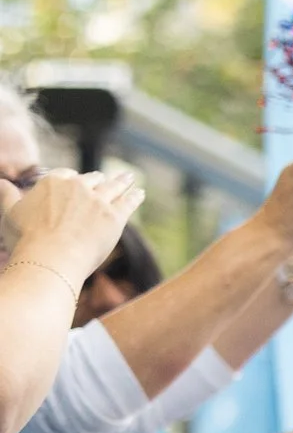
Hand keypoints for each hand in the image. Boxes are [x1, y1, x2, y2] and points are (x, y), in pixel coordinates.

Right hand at [2, 170, 142, 278]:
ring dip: (122, 181)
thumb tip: (1, 181)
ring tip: (128, 178)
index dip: (72, 179)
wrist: (51, 257)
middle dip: (99, 180)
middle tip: (106, 179)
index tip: (77, 181)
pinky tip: (139, 193)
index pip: (66, 175)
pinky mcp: (115, 216)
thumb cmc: (26, 238)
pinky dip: (134, 196)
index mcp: (53, 181)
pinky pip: (128, 202)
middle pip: (92, 180)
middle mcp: (79, 186)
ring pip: (114, 187)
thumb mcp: (10, 212)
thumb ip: (6, 194)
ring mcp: (99, 201)